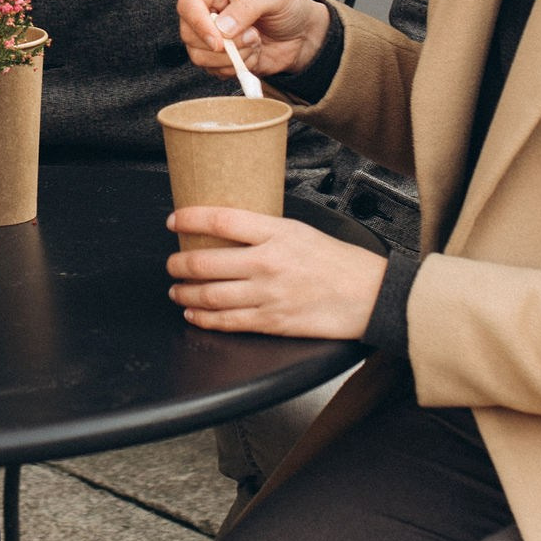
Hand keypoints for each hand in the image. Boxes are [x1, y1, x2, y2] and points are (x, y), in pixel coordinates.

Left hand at [167, 207, 386, 337]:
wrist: (369, 296)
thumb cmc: (340, 263)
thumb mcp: (302, 232)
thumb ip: (266, 232)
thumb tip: (230, 231)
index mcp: (277, 233)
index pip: (221, 220)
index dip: (190, 219)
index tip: (174, 221)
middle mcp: (267, 263)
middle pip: (206, 261)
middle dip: (178, 263)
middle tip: (172, 263)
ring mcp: (267, 294)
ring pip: (209, 294)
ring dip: (184, 293)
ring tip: (176, 290)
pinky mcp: (271, 321)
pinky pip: (226, 321)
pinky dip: (202, 318)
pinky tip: (193, 314)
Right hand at [174, 0, 332, 84]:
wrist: (303, 35)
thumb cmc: (289, 6)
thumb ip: (248, 7)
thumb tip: (222, 28)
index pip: (188, 4)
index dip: (199, 24)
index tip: (219, 41)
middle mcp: (205, 8)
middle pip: (189, 34)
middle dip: (224, 44)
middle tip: (253, 36)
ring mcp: (209, 34)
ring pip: (199, 56)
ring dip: (233, 56)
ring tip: (255, 42)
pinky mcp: (217, 57)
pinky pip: (214, 70)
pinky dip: (237, 67)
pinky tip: (253, 54)